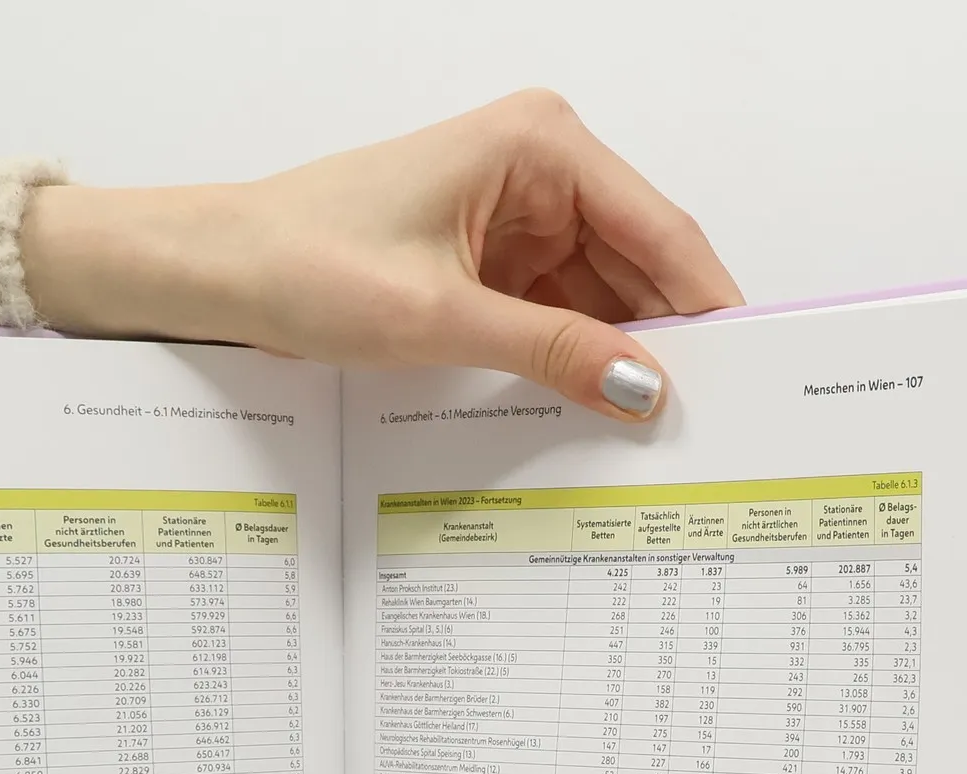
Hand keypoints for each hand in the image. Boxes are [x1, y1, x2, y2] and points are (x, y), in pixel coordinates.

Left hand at [22, 90, 742, 419]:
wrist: (217, 271)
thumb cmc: (305, 261)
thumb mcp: (441, 318)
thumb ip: (552, 351)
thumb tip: (643, 389)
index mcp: (541, 146)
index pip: (659, 231)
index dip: (708, 306)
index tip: (750, 372)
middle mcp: (539, 168)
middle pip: (638, 265)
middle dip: (666, 341)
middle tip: (709, 423)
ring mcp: (515, 215)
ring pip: (600, 297)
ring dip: (618, 359)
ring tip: (655, 434)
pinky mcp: (488, 260)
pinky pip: (555, 313)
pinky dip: (572, 360)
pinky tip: (592, 412)